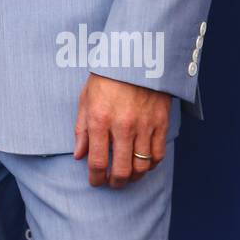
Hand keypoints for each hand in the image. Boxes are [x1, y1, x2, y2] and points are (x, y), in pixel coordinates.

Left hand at [74, 73, 170, 187]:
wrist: (136, 56)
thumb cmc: (107, 76)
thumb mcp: (86, 98)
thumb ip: (82, 129)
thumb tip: (78, 156)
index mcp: (100, 119)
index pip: (97, 161)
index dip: (95, 178)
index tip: (95, 182)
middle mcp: (122, 126)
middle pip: (122, 170)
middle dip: (115, 182)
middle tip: (112, 183)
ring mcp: (144, 126)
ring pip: (142, 166)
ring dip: (134, 176)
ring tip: (128, 176)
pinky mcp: (161, 123)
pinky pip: (158, 154)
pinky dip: (151, 164)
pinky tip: (144, 163)